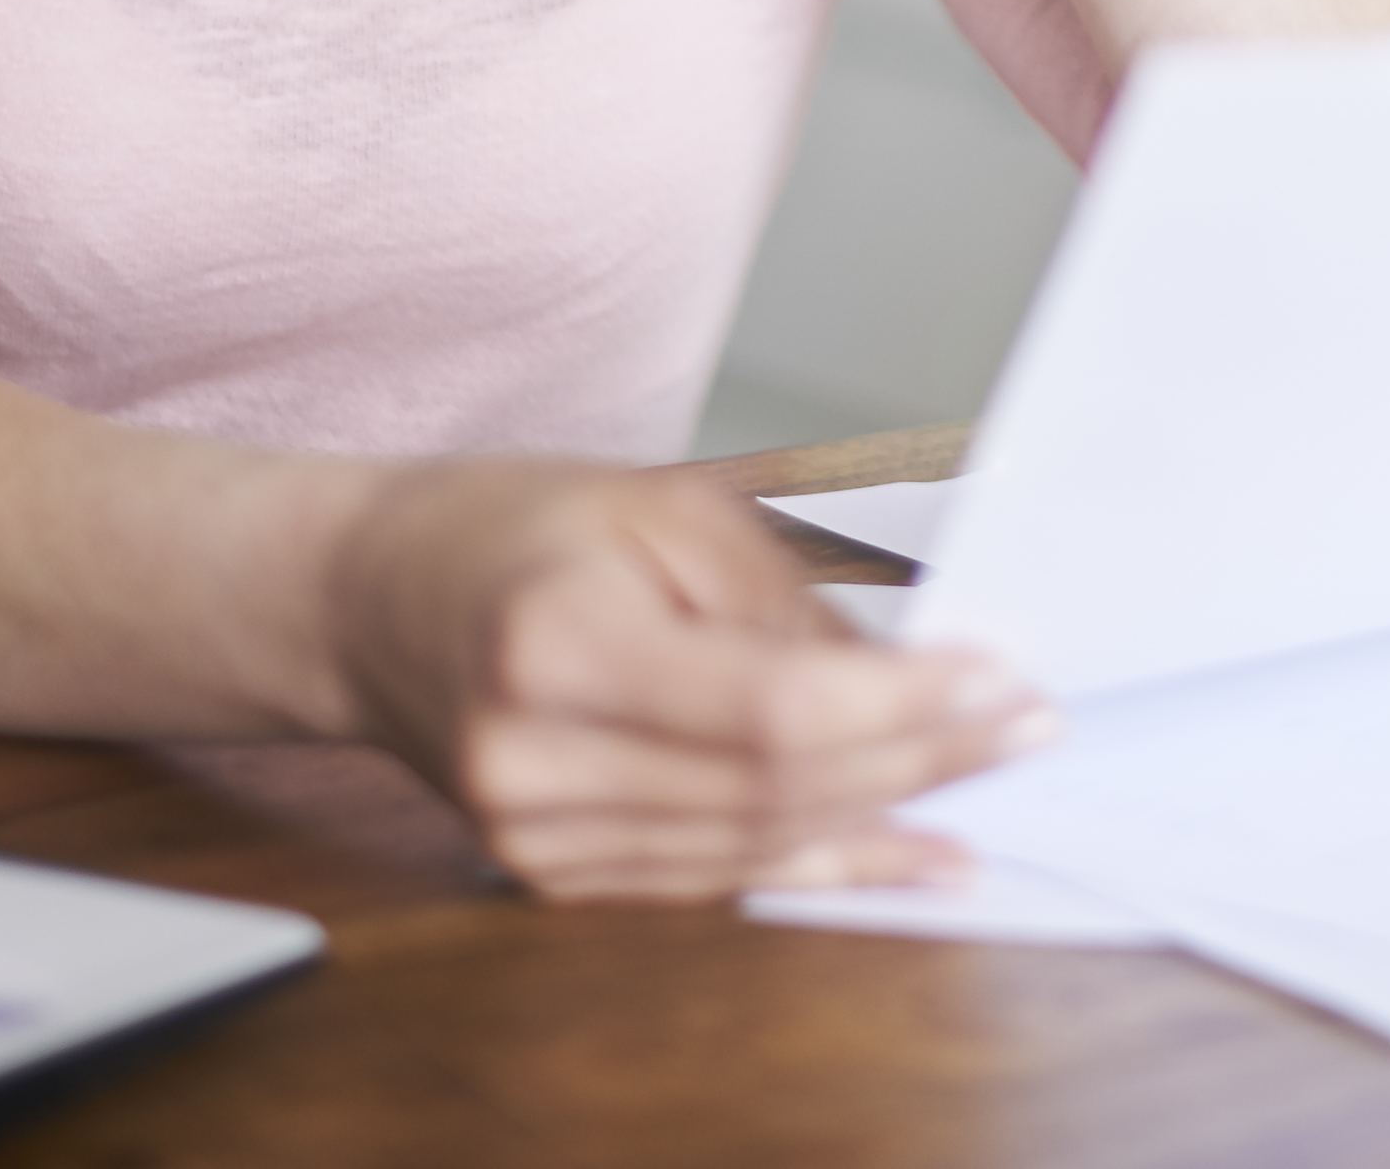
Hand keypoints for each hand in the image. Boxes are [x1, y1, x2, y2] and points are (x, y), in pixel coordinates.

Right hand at [326, 459, 1056, 900]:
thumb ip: (780, 595)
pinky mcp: (552, 875)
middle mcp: (536, 760)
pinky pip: (718, 881)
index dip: (901, 706)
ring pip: (757, 845)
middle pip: (775, 786)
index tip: (1000, 679)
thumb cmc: (508, 529)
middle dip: (922, 755)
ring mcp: (536, 836)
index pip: (770, 708)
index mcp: (556, 643)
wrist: (363, 602)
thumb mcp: (655, 509)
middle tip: (1026, 721)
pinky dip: (826, 863)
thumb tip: (910, 669)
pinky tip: (914, 850)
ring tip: (992, 769)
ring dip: (891, 812)